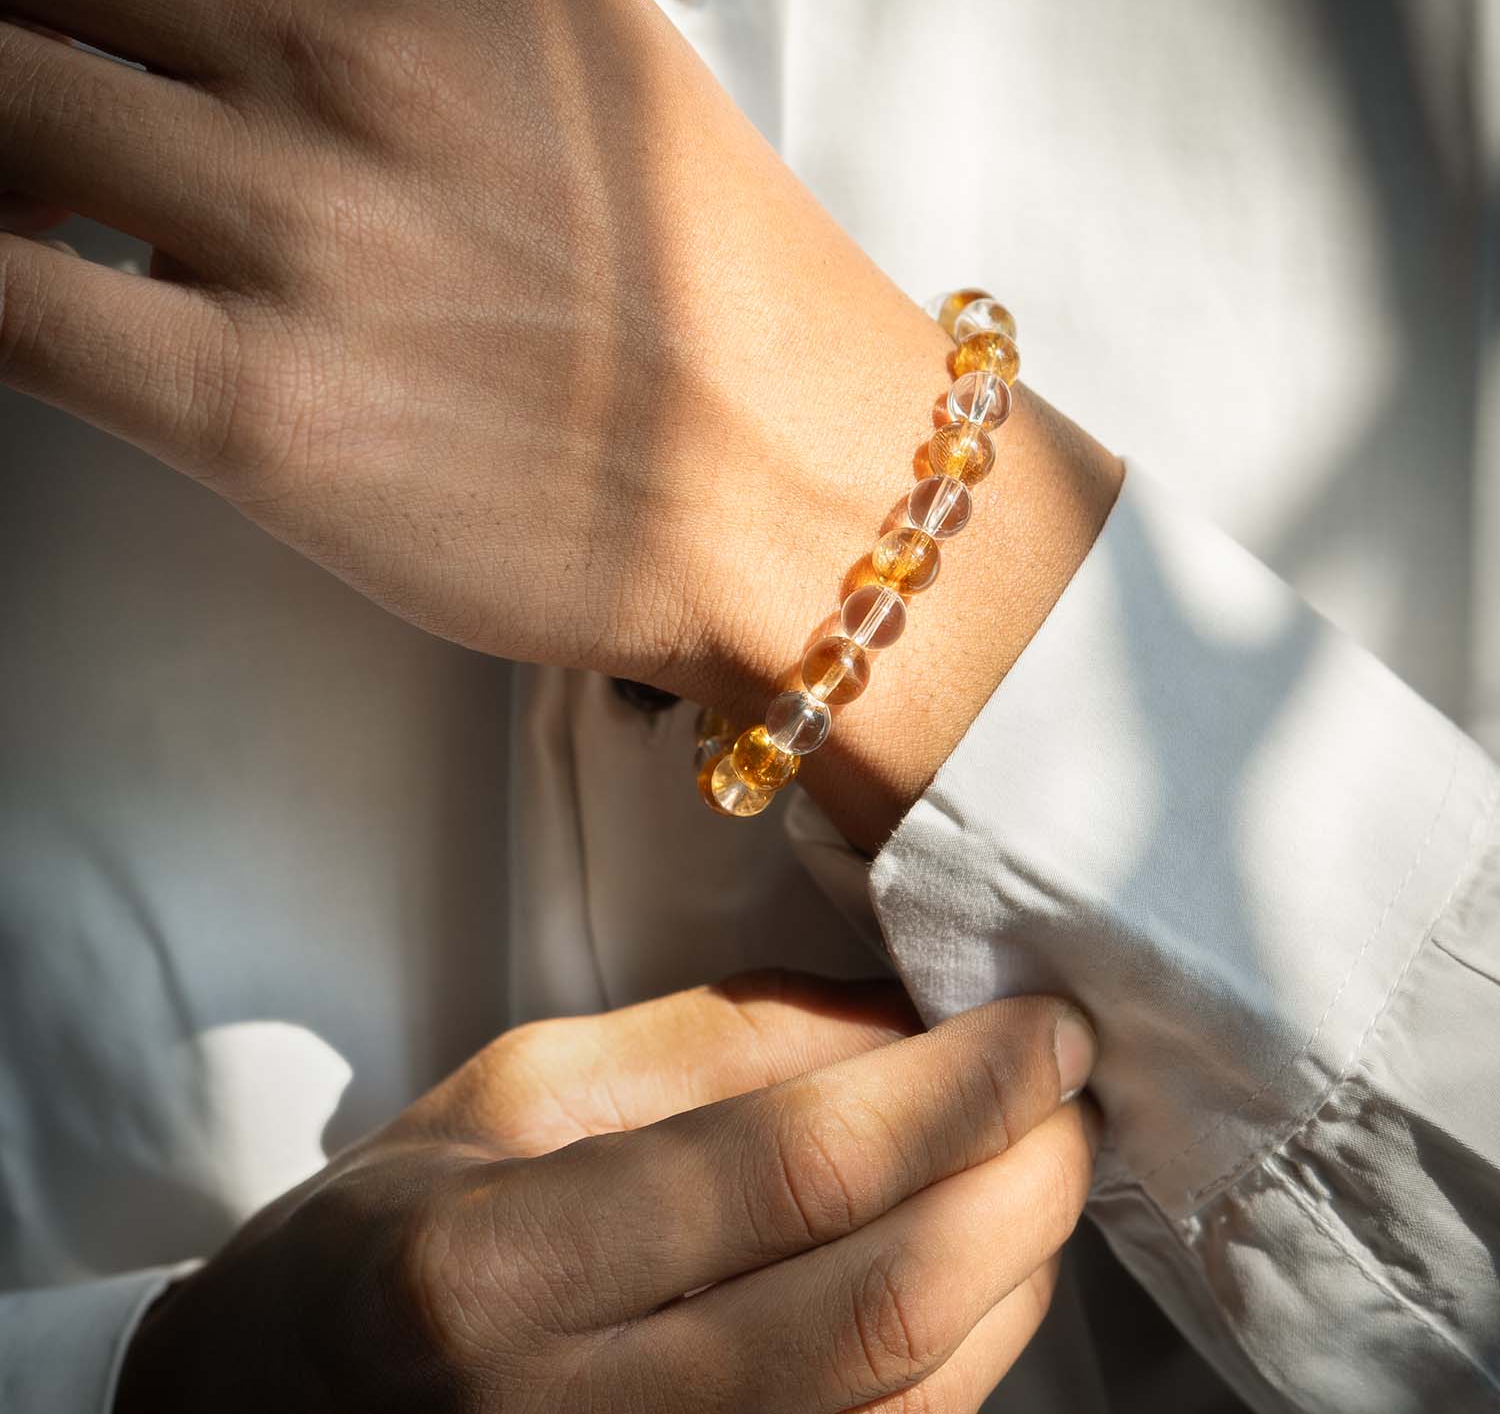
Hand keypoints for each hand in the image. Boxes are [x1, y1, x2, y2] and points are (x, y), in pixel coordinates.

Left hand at [0, 0, 1121, 847]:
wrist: (796, 494)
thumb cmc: (715, 309)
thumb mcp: (584, 58)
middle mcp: (358, 55)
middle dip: (11, 8)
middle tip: (39, 74)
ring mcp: (303, 225)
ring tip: (39, 201)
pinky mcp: (260, 407)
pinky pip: (1, 301)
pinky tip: (22, 285)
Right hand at [114, 972, 1098, 1412]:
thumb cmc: (396, 1229)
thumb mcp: (520, 1090)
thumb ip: (721, 1045)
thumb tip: (909, 1020)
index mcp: (498, 1266)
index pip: (792, 1169)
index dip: (953, 1090)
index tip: (1046, 1023)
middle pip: (881, 1302)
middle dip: (1019, 1179)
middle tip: (1071, 1086)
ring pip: (912, 1405)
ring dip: (1018, 1270)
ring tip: (1040, 1161)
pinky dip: (972, 1358)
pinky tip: (984, 1267)